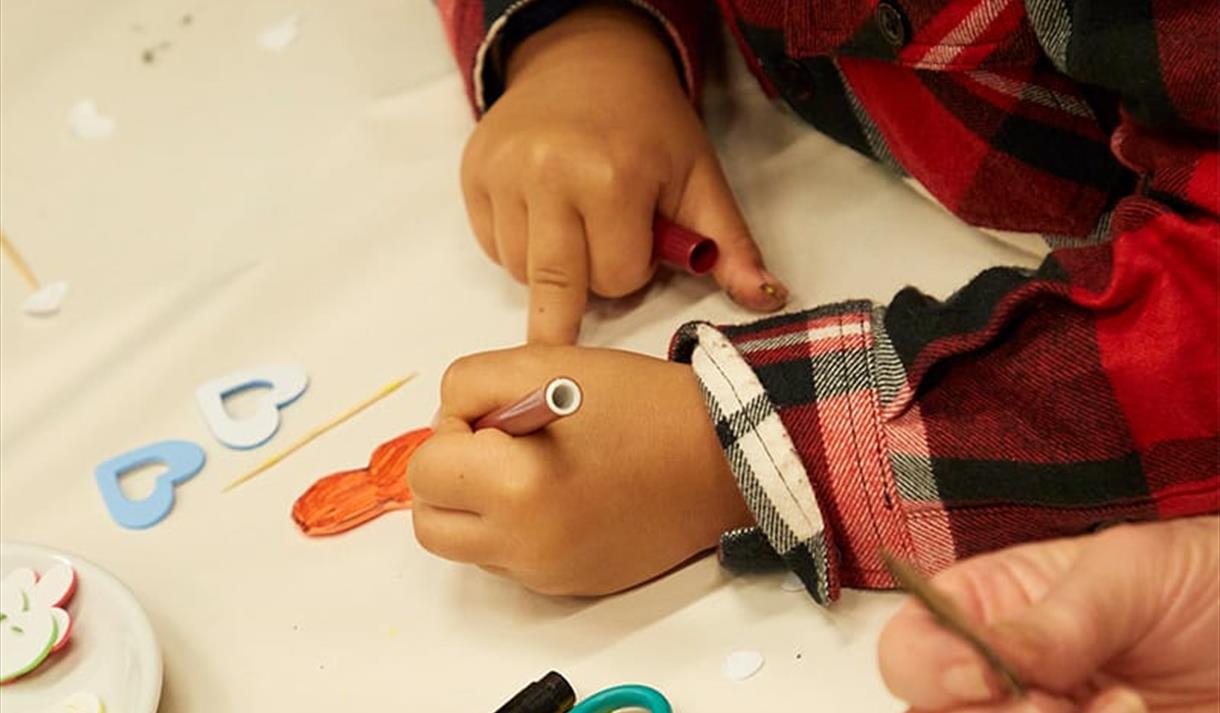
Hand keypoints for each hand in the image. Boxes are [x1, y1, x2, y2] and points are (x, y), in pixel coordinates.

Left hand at [406, 345, 753, 594]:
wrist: (720, 459)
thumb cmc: (641, 407)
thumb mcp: (544, 363)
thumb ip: (469, 386)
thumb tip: (446, 424)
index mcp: (514, 488)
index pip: (425, 468)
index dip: (454, 431)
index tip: (495, 418)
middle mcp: (525, 545)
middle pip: (430, 522)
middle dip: (449, 480)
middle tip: (496, 447)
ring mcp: (547, 573)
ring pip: (467, 546)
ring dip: (479, 508)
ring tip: (531, 470)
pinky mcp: (569, 586)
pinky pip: (512, 562)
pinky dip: (518, 529)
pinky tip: (562, 495)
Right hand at [460, 2, 786, 344]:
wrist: (587, 60)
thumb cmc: (649, 124)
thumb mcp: (698, 178)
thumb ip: (729, 246)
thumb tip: (769, 299)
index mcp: (612, 176)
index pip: (616, 279)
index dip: (633, 267)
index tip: (640, 232)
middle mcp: (548, 175)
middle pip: (558, 290)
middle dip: (586, 288)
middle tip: (596, 266)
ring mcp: (502, 174)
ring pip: (524, 275)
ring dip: (553, 267)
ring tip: (574, 222)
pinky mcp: (472, 174)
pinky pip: (493, 249)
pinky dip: (519, 247)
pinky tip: (542, 213)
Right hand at [878, 516, 1219, 711]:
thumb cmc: (1206, 580)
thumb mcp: (1127, 574)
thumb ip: (1053, 617)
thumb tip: (984, 657)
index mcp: (987, 611)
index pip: (909, 653)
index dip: (931, 670)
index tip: (984, 674)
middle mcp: (1003, 681)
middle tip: (1057, 699)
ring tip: (1123, 705)